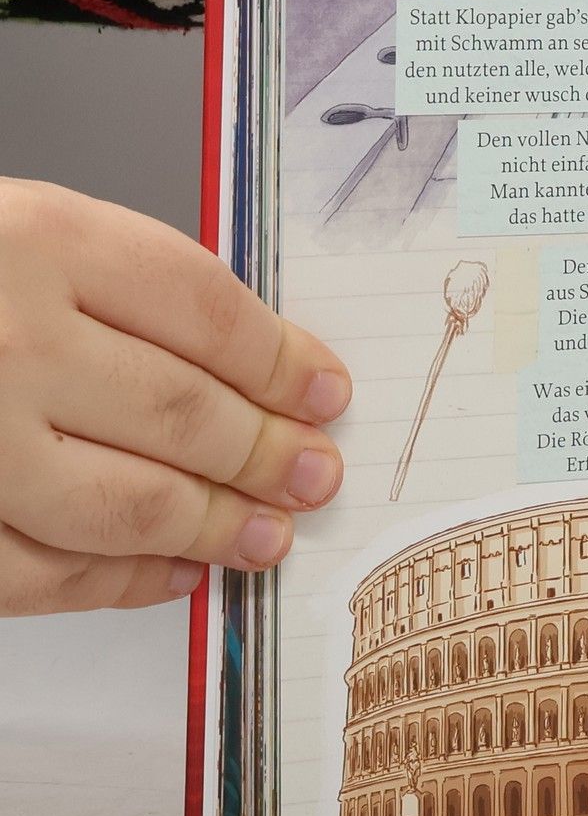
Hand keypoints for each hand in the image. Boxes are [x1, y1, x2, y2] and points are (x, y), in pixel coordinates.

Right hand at [0, 179, 351, 615]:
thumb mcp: (24, 232)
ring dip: (215, 527)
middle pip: (183, 413)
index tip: (327, 394)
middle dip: (267, 453)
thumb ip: (129, 287)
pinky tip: (174, 572)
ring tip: (267, 532)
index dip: (285, 363)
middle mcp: (3, 339)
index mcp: (36, 241)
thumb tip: (267, 368)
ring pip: (128, 505)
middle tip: (314, 473)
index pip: (208, 314)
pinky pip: (47, 573)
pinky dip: (124, 583)